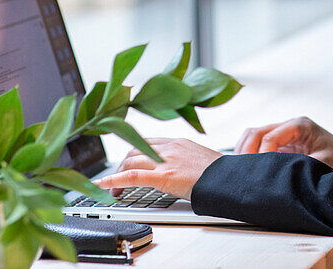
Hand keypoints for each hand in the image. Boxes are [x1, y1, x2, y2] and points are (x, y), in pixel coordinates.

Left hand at [95, 138, 222, 200]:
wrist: (228, 180)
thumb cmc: (220, 174)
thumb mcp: (201, 160)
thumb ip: (186, 161)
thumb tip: (181, 171)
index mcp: (179, 142)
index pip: (148, 142)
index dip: (134, 152)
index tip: (127, 161)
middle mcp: (169, 146)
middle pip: (135, 149)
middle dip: (123, 164)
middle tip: (118, 179)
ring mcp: (165, 160)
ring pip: (130, 160)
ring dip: (117, 174)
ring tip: (114, 190)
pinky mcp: (162, 175)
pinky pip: (131, 175)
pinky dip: (113, 180)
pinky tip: (103, 187)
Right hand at [234, 116, 332, 170]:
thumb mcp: (324, 165)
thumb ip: (301, 167)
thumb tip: (278, 175)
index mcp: (300, 126)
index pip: (270, 136)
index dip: (260, 155)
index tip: (258, 173)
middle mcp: (289, 125)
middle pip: (256, 132)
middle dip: (246, 151)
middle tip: (242, 173)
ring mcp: (283, 132)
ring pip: (252, 135)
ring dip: (244, 151)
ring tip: (241, 171)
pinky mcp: (280, 142)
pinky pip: (257, 143)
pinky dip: (248, 153)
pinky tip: (247, 168)